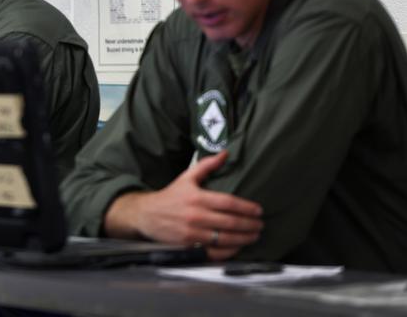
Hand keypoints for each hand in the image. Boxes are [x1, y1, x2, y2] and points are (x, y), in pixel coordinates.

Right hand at [105, 151, 262, 260]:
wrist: (146, 214)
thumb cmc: (169, 196)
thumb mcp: (186, 177)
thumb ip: (206, 165)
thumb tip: (225, 154)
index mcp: (197, 197)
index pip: (228, 203)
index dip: (246, 208)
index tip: (258, 210)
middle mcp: (195, 215)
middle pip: (230, 222)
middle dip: (249, 225)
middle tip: (260, 225)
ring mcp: (192, 232)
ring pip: (224, 238)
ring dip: (243, 238)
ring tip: (254, 236)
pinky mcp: (188, 245)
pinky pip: (213, 251)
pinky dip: (228, 251)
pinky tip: (237, 247)